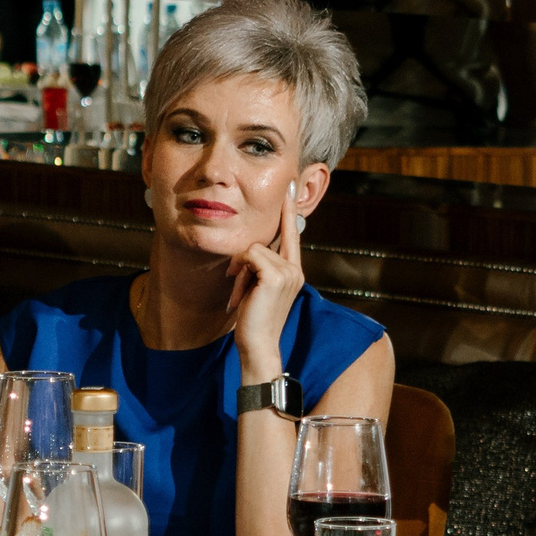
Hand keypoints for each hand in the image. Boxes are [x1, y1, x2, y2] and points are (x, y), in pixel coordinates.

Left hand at [227, 192, 307, 378]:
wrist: (258, 346)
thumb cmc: (254, 322)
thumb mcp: (259, 290)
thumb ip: (261, 269)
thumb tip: (250, 252)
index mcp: (294, 272)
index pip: (291, 235)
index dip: (289, 211)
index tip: (288, 189)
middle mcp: (295, 270)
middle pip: (263, 243)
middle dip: (244, 265)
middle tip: (240, 290)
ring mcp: (288, 272)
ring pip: (253, 249)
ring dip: (240, 271)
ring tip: (241, 296)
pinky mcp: (276, 275)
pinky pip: (250, 256)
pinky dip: (240, 273)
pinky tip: (241, 294)